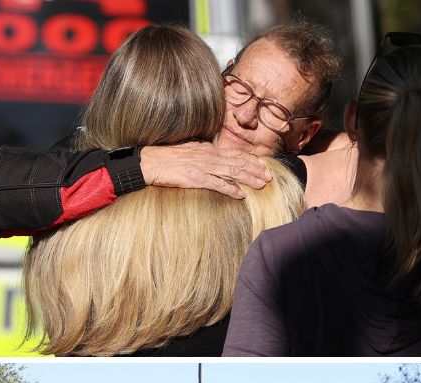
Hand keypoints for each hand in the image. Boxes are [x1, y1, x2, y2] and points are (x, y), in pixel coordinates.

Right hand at [140, 142, 271, 198]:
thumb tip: (216, 152)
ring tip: (261, 185)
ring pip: (232, 172)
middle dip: (255, 170)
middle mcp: (209, 157)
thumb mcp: (190, 149)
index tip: (263, 165)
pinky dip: (230, 189)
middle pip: (238, 163)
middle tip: (269, 176)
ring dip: (248, 179)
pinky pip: (217, 184)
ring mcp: (203, 167)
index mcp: (208, 150)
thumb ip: (205, 151)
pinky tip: (241, 195)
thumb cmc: (168, 156)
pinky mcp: (196, 178)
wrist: (151, 162)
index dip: (251, 160)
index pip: (234, 154)